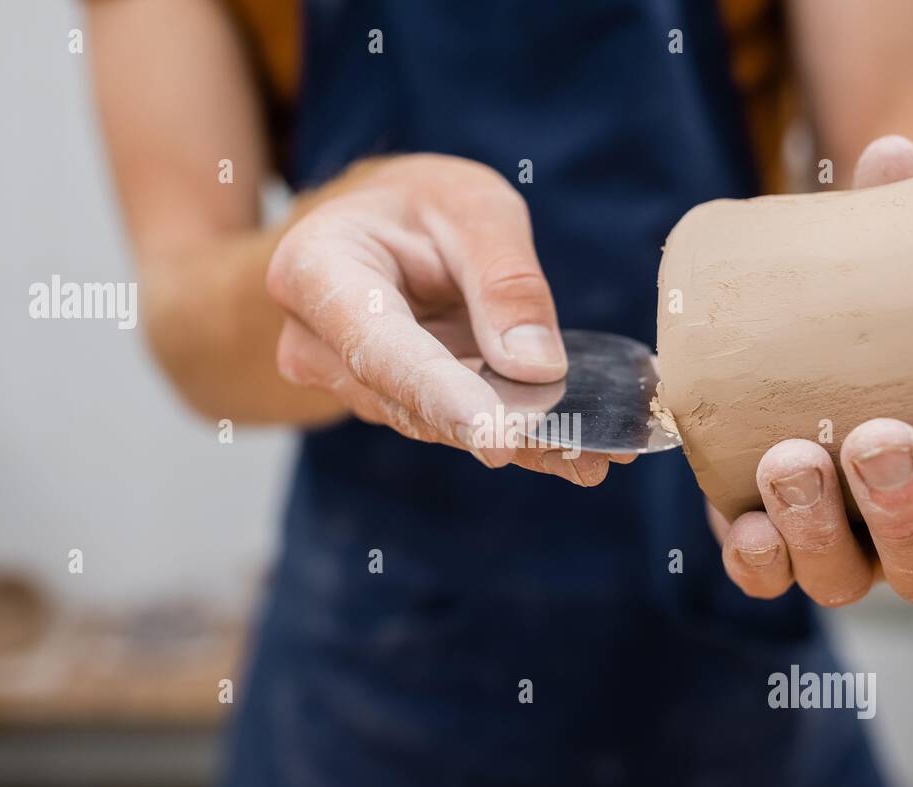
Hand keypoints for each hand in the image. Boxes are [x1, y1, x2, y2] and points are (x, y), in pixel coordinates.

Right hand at [266, 154, 626, 484]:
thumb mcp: (472, 206)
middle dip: (500, 429)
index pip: (381, 350)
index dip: (444, 397)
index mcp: (316, 272)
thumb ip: (503, 277)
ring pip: (439, 425)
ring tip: (596, 454)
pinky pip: (458, 429)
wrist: (382, 227)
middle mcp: (318, 344)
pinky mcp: (397, 406)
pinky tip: (581, 457)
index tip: (499, 440)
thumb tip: (536, 367)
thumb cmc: (420, 204)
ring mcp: (352, 384)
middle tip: (582, 450)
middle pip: (412, 401)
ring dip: (520, 443)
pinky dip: (521, 440)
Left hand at [712, 136, 912, 606]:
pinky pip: (769, 578)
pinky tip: (748, 524)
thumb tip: (891, 155)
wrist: (775, 356)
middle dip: (909, 510)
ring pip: (849, 580)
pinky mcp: (775, 547)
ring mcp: (846, 550)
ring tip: (793, 455)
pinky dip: (761, 558)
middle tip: (882, 436)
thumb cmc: (869, 328)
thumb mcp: (888, 280)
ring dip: (823, 527)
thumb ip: (898, 227)